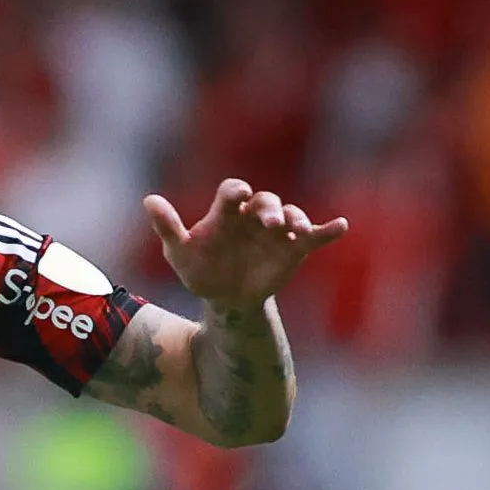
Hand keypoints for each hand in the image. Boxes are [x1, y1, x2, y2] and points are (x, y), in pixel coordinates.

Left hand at [145, 179, 348, 307]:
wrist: (224, 297)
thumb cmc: (199, 268)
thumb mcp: (179, 252)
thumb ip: (168, 226)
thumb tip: (148, 199)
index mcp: (226, 213)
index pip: (233, 192)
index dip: (236, 191)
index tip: (237, 196)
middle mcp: (253, 216)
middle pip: (266, 201)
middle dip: (269, 209)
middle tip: (269, 223)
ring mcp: (276, 232)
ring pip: (291, 215)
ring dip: (296, 218)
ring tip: (298, 229)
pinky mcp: (294, 249)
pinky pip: (315, 236)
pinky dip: (328, 230)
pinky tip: (340, 225)